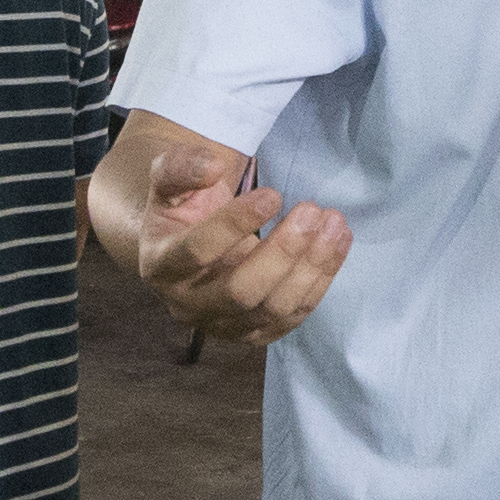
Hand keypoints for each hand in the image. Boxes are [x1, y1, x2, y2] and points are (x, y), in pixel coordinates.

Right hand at [129, 137, 350, 346]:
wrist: (185, 245)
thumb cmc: (181, 208)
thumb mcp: (168, 178)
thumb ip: (182, 166)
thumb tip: (212, 166)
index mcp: (159, 266)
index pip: (197, 252)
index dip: (236, 224)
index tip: (273, 194)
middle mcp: (186, 305)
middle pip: (241, 291)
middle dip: (283, 252)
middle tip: (312, 211)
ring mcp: (222, 325)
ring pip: (273, 308)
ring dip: (311, 266)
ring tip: (334, 223)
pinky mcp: (255, 333)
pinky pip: (294, 315)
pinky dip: (321, 280)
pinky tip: (339, 242)